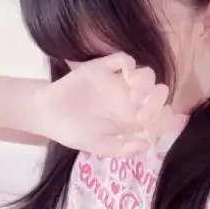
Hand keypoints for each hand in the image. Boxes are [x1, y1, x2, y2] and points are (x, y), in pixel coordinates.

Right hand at [34, 52, 183, 156]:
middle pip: (159, 92)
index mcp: (133, 118)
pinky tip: (126, 77)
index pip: (161, 115)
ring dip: (146, 85)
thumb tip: (147, 144)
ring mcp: (118, 82)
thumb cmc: (74, 132)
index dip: (162, 121)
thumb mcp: (99, 146)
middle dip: (157, 102)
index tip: (148, 129)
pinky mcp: (103, 68)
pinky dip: (130, 65)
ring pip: (147, 74)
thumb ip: (122, 148)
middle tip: (141, 114)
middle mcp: (130, 98)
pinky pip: (124, 59)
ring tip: (133, 98)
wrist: (47, 116)